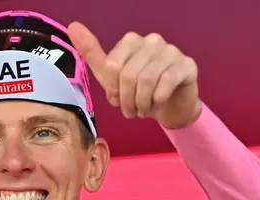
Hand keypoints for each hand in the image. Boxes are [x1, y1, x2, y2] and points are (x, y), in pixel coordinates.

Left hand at [68, 22, 201, 128]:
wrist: (170, 106)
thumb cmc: (139, 90)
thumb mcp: (111, 77)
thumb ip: (92, 53)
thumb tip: (73, 26)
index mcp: (132, 41)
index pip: (112, 66)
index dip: (113, 89)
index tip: (117, 100)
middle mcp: (152, 41)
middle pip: (129, 74)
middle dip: (127, 100)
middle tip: (131, 112)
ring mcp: (171, 51)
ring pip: (147, 79)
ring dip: (142, 103)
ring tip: (143, 111)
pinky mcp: (187, 65)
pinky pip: (167, 81)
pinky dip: (157, 99)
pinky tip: (157, 105)